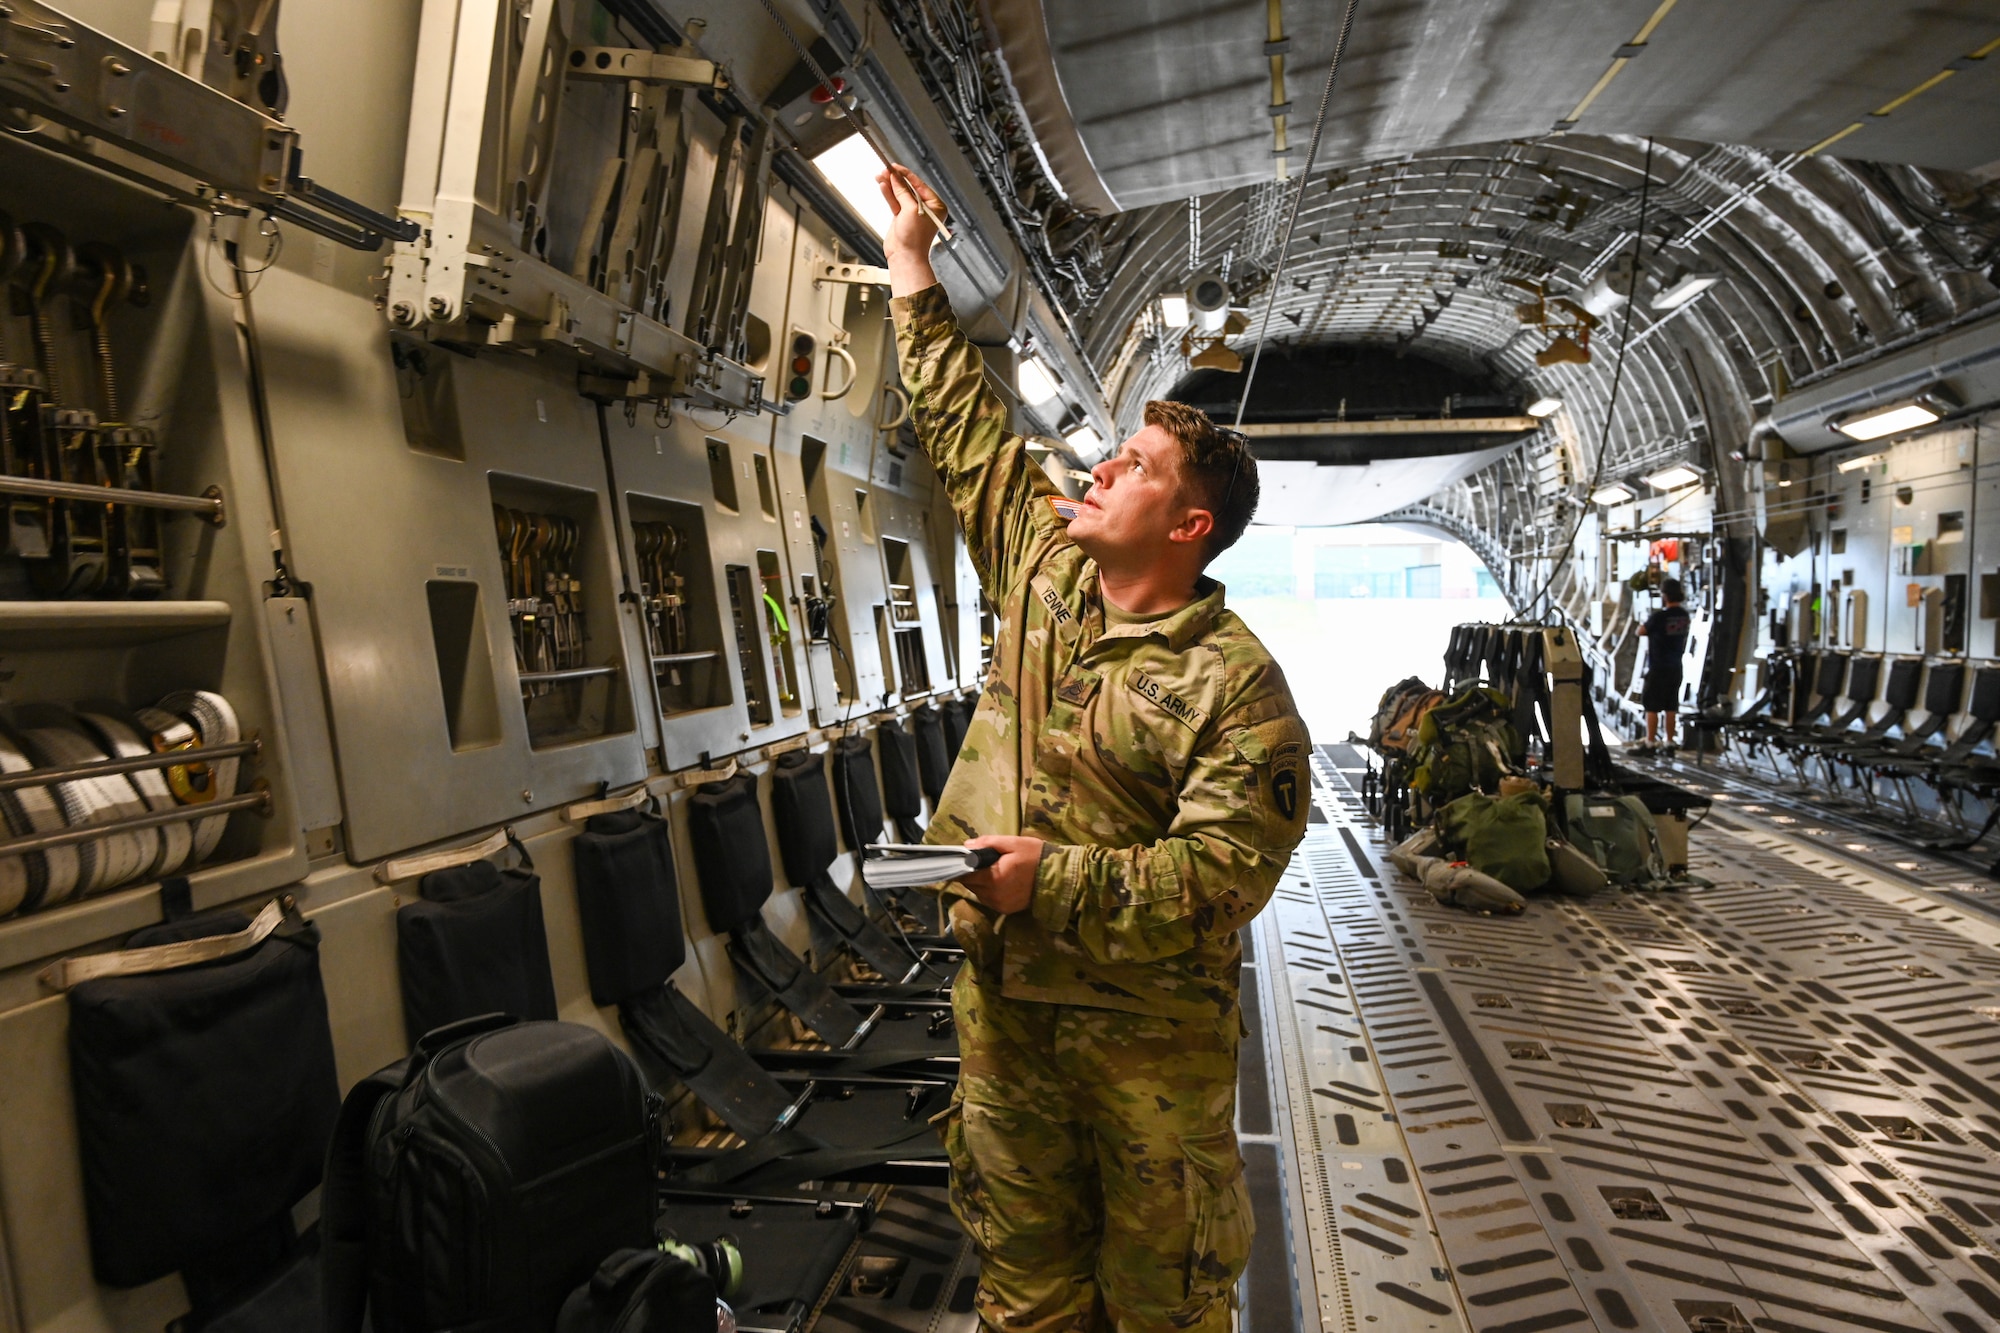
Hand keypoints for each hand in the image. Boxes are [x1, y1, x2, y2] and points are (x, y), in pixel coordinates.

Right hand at [876, 163, 942, 295]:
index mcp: (935, 205)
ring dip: (890, 185)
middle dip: (896, 179)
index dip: (906, 175)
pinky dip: (888, 194)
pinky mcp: (901, 217)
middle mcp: (925, 208)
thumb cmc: (915, 238)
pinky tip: (882, 185)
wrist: (905, 257)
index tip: (895, 167)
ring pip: (899, 194)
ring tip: (880, 175)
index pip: (919, 184)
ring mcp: (912, 213)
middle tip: (886, 170)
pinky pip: (894, 202)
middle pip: (908, 188)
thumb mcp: (910, 210)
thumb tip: (896, 178)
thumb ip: (902, 192)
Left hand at [960, 834, 1043, 915]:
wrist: (1058, 877)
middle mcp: (993, 895)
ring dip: (980, 882)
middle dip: (972, 873)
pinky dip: (988, 891)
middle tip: (985, 861)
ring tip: (994, 871)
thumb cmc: (1036, 856)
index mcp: (994, 878)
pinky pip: (987, 900)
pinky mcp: (1005, 910)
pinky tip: (999, 881)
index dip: (962, 865)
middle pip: (970, 884)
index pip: (965, 875)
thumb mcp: (1013, 843)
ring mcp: (999, 905)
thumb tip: (967, 846)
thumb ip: (988, 843)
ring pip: (977, 893)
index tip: (967, 858)